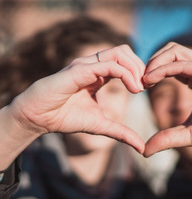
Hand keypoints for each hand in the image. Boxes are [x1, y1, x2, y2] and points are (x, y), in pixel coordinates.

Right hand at [0, 45, 144, 168]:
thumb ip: (121, 132)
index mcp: (98, 74)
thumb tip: (142, 147)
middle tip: (147, 86)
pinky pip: (108, 65)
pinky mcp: (79, 70)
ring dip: (135, 68)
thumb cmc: (64, 117)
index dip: (140, 72)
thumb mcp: (100, 125)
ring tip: (140, 88)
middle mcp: (93, 65)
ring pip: (119, 53)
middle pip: (125, 51)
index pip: (125, 61)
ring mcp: (86, 65)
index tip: (147, 89)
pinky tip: (133, 89)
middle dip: (141, 66)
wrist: (38, 118)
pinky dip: (125, 74)